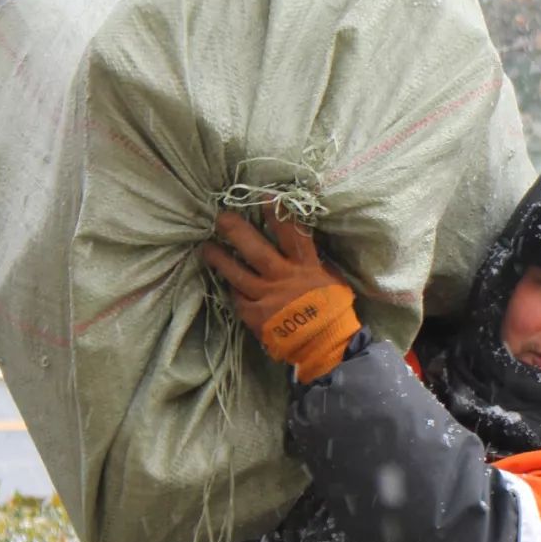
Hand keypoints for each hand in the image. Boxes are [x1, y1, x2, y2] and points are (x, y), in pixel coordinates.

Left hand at [201, 201, 340, 336]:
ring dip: (220, 259)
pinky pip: (238, 299)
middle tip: (220, 217)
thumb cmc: (333, 311)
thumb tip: (302, 244)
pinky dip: (232, 290)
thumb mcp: (332, 279)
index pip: (291, 233)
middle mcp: (282, 278)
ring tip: (206, 248)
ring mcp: (266, 297)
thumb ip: (315, 261)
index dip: (277, 212)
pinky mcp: (255, 316)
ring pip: (236, 274)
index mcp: (306, 266)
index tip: (264, 195)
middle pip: (254, 250)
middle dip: (236, 231)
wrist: (325, 346)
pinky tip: (225, 283)